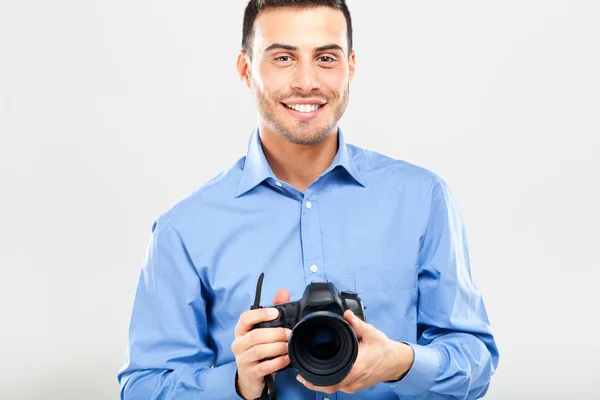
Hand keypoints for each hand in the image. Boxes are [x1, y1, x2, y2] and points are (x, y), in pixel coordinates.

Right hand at [232, 289, 291, 399]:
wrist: (250, 377)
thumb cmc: (258, 349)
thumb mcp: (263, 330)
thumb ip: (273, 310)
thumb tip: (283, 292)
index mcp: (241, 330)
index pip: (245, 318)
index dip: (260, 315)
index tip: (275, 313)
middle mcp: (238, 344)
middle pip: (256, 336)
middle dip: (276, 334)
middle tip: (289, 333)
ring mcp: (243, 360)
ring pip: (260, 351)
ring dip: (278, 347)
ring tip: (288, 346)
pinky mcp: (250, 373)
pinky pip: (265, 367)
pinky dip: (278, 362)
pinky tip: (286, 358)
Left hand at [296, 310, 414, 394]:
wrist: (397, 361)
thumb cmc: (384, 349)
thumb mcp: (371, 333)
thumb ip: (357, 324)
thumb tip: (346, 314)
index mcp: (356, 368)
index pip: (331, 380)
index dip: (315, 381)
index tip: (302, 375)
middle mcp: (354, 380)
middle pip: (329, 387)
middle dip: (313, 382)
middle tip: (300, 374)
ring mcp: (356, 385)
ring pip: (334, 389)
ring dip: (321, 383)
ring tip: (308, 374)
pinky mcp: (357, 385)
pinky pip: (339, 387)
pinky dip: (329, 383)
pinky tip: (323, 375)